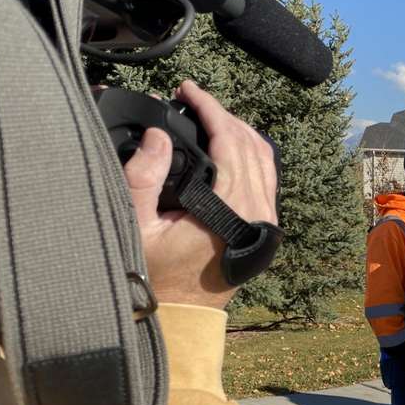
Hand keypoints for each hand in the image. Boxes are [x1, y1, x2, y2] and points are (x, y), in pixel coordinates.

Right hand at [124, 81, 277, 309]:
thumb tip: (157, 136)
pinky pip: (266, 175)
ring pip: (264, 157)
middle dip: (222, 114)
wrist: (184, 314)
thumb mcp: (137, 227)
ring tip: (208, 114)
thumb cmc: (158, 275)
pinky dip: (249, 151)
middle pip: (250, 144)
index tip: (187, 89)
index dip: (209, 109)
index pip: (230, 142)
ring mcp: (267, 218)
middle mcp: (259, 212)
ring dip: (238, 130)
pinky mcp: (266, 224)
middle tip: (192, 98)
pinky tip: (227, 141)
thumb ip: (143, 178)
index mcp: (232, 210)